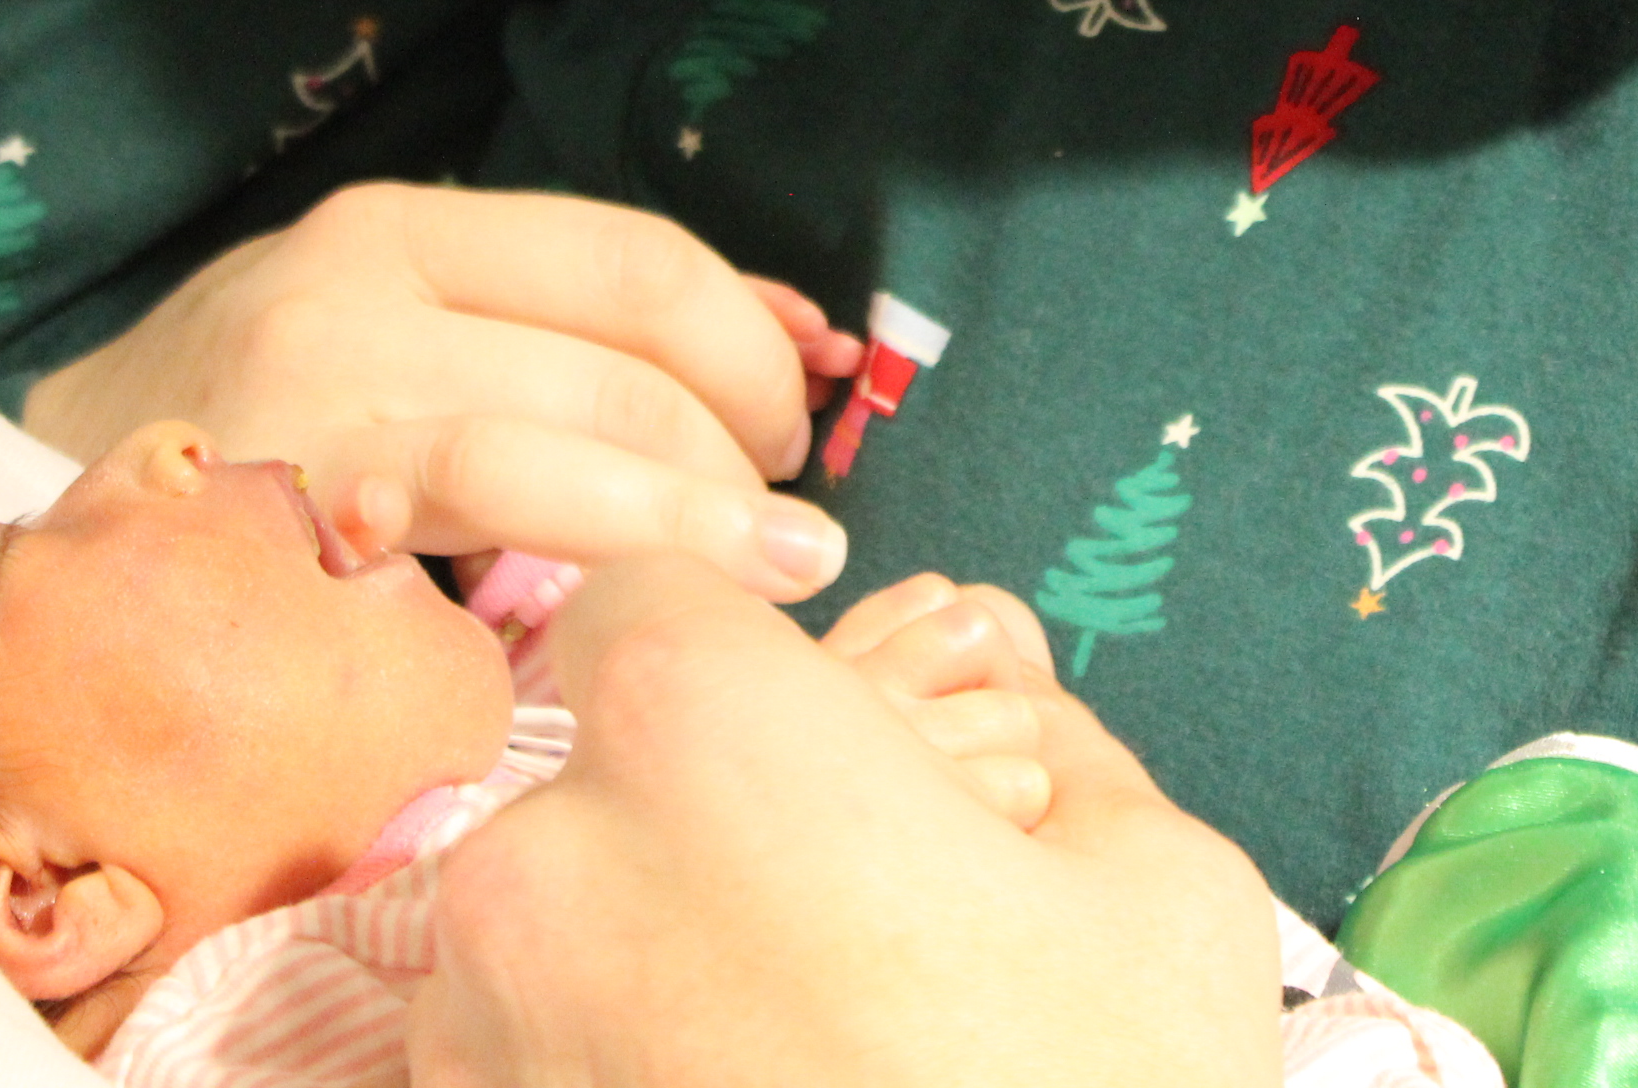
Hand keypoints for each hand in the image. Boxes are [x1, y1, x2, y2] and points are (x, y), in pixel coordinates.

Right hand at [20, 185, 864, 600]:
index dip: (750, 337)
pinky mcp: (276, 541)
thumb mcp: (410, 315)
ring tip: (780, 570)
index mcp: (393, 229)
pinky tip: (635, 613)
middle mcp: (341, 298)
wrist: (53, 501)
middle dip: (739, 448)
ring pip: (551, 462)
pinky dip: (576, 582)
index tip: (808, 406)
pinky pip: (460, 568)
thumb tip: (803, 334)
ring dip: (693, 524)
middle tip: (791, 518)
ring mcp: (301, 421)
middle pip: (614, 365)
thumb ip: (577, 316)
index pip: (630, 260)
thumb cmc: (274, 418)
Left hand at [411, 558, 1279, 1087]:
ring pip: (546, 932)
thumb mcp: (1158, 892)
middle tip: (861, 939)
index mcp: (694, 733)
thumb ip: (1055, 746)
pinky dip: (611, 1084)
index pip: (651, 598)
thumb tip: (1008, 687)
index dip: (747, 662)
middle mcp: (537, 863)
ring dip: (647, 968)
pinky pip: (521, 1071)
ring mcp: (479, 1041)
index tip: (829, 747)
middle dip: (710, 831)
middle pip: (599, 777)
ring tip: (813, 1060)